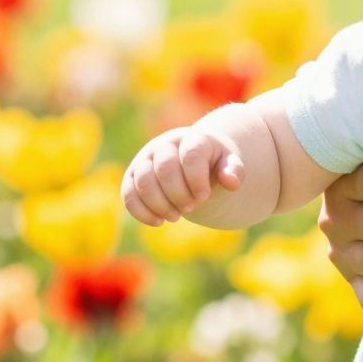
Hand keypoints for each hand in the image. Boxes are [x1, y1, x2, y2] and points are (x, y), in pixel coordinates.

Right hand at [122, 125, 243, 225]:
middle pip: (164, 168)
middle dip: (178, 194)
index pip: (190, 155)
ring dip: (159, 204)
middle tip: (190, 207)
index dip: (196, 179)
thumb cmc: (212, 164)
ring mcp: (145, 159)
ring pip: (142, 181)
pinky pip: (128, 194)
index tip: (204, 196)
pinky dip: (141, 212)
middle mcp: (164, 145)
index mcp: (191, 139)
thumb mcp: (229, 164)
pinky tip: (158, 222)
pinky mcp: (132, 176)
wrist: (193, 161)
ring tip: (176, 216)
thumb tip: (232, 182)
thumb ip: (234, 170)